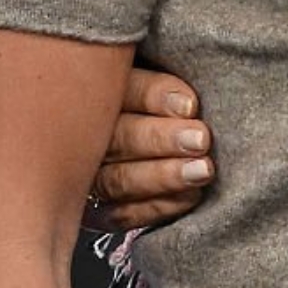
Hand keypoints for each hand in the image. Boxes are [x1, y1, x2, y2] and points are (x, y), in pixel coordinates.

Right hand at [92, 69, 213, 233]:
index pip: (122, 88)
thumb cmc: (174, 99)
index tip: (191, 105)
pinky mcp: (97, 210)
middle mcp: (85, 133)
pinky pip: (120, 215)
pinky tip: (190, 197)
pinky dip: (156, 207)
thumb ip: (170, 74)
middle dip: (160, 139)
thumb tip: (194, 95)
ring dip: (163, 176)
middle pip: (117, 136)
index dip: (155, 96)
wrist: (163, 143)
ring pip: (117, 179)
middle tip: (201, 140)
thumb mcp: (166, 72)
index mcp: (100, 88)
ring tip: (202, 171)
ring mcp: (85, 175)